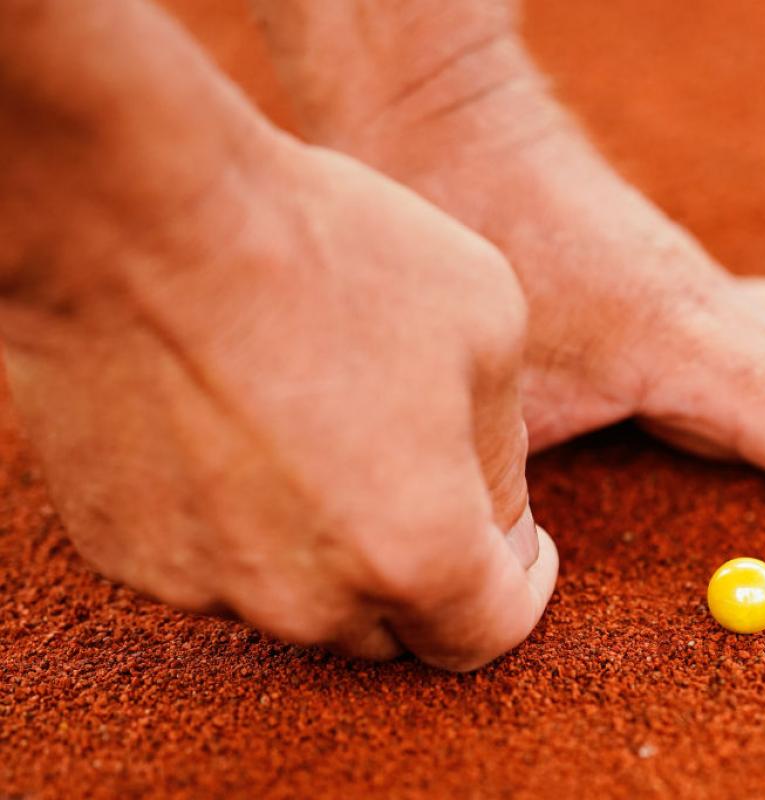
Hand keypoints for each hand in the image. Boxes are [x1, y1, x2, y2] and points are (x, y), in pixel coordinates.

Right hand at [1, 136, 555, 668]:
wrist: (139, 220)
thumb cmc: (330, 255)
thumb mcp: (486, 325)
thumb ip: (504, 452)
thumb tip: (498, 515)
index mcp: (417, 553)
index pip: (488, 633)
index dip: (521, 590)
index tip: (521, 549)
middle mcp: (309, 599)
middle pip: (394, 625)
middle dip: (429, 567)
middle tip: (430, 479)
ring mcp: (207, 582)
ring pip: (301, 597)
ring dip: (334, 546)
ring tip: (330, 437)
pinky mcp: (127, 549)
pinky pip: (215, 561)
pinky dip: (247, 522)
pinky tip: (244, 434)